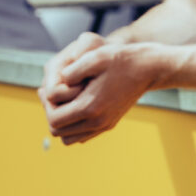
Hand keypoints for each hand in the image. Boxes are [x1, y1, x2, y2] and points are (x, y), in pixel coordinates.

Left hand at [39, 40, 157, 144]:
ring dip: (61, 122)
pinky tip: (75, 106)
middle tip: (50, 95)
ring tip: (61, 102)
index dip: (46, 105)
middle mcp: (97, 121)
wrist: (149, 68)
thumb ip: (71, 72)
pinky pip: (82, 135)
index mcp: (91, 107)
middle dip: (51, 113)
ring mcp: (104, 125)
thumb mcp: (93, 57)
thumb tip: (58, 83)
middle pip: (59, 131)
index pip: (54, 120)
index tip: (46, 90)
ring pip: (69, 138)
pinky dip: (74, 126)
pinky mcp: (109, 123)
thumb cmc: (122, 59)